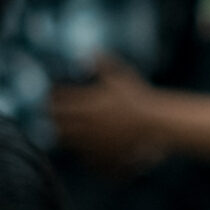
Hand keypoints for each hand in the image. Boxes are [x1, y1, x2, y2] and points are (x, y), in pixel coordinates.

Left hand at [49, 53, 165, 170]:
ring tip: (66, 130)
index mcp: (87, 104)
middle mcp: (86, 125)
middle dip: (54, 118)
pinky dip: (80, 152)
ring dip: (63, 135)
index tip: (51, 95)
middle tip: (55, 113)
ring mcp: (94, 143)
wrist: (158, 123)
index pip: (57, 101)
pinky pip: (83, 158)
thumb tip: (88, 51)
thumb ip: (102, 63)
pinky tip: (85, 147)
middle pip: (56, 123)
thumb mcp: (121, 75)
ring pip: (66, 142)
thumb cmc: (140, 98)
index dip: (50, 97)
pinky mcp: (103, 156)